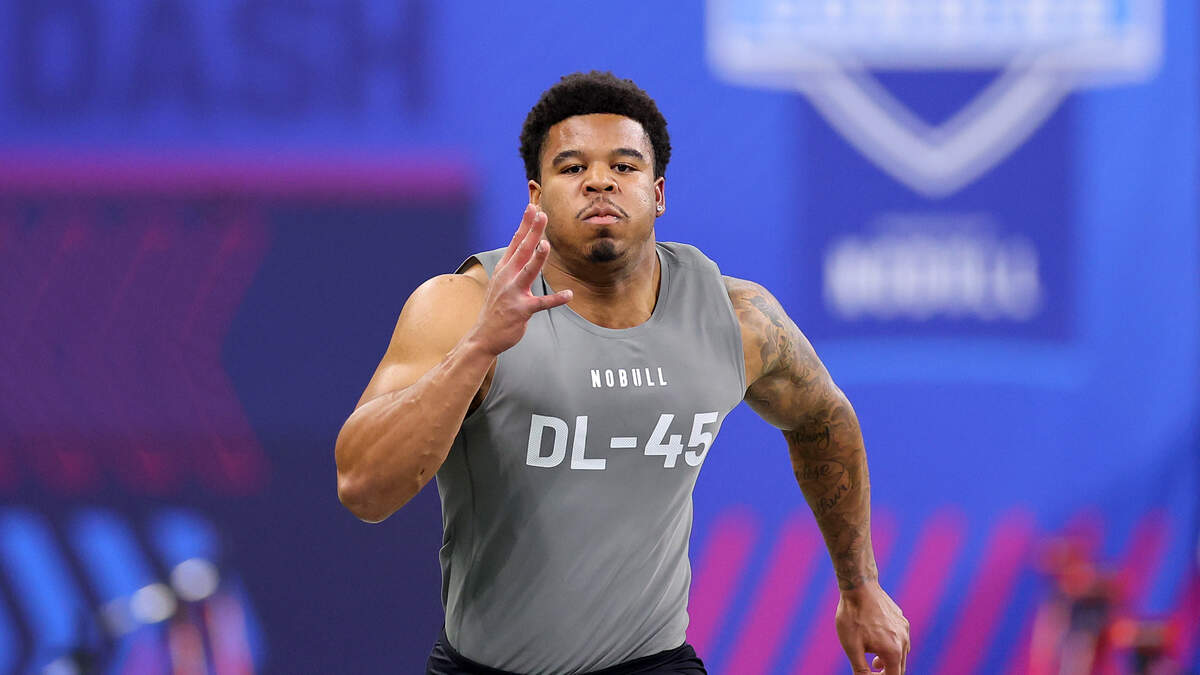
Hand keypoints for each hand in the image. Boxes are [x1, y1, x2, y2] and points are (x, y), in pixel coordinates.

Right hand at [467, 204, 572, 356]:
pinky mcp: (521, 310)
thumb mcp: (502, 281)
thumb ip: (514, 263)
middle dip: (532, 231)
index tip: (532, 206)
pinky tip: (569, 294)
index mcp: (504, 269)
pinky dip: (555, 299)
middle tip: (541, 214)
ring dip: (537, 258)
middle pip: (522, 250)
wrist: (484, 335)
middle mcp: (507, 277)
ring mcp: (513, 293)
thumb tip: (524, 244)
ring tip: (546, 244)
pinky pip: (541, 304)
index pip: (516, 241)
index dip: (525, 224)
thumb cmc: (497, 306)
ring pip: (528, 272)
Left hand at [836, 581, 909, 673]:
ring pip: (902, 653)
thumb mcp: (852, 647)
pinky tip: (877, 639)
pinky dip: (892, 645)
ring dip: (889, 659)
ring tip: (873, 657)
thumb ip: (860, 669)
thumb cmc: (853, 617)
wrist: (859, 587)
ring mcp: (905, 629)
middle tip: (871, 669)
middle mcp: (904, 641)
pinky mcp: (902, 619)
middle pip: (900, 667)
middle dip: (886, 672)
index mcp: (893, 651)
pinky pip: (901, 639)